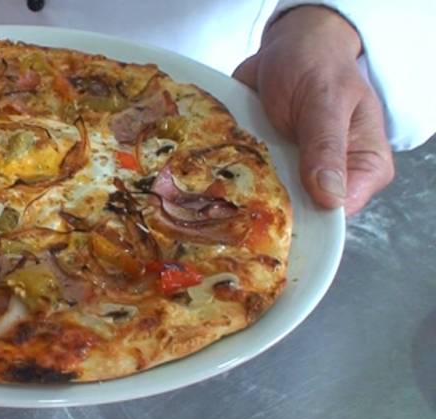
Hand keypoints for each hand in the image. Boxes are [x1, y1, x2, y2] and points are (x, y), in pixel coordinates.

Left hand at [233, 6, 393, 214]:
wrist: (290, 47)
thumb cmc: (318, 67)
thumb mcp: (326, 101)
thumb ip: (326, 146)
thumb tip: (330, 197)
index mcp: (363, 166)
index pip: (340, 210)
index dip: (310, 217)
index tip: (277, 214)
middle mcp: (331, 177)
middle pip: (303, 212)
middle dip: (271, 208)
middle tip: (238, 198)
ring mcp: (296, 174)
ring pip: (271, 201)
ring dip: (245, 194)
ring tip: (219, 186)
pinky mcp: (267, 166)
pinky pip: (247, 183)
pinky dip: (230, 178)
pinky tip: (210, 175)